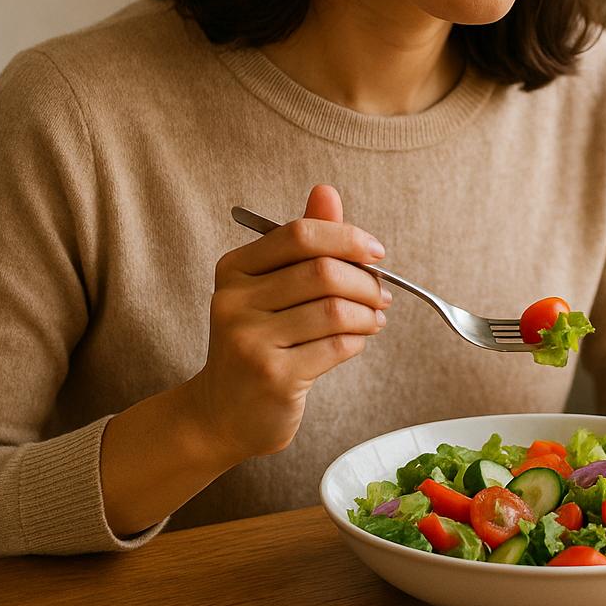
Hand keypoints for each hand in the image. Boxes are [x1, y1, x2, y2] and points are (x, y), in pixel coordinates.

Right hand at [184, 185, 390, 460]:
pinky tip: (357, 340)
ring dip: (367, 313)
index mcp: (233, 269)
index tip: (376, 253)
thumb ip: (302, 243)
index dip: (346, 237)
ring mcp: (250, 341)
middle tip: (382, 293)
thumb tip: (326, 191)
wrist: (222, 414)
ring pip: (334, 311)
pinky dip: (357, 341)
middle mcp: (234, 302)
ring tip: (374, 319)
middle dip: (366, 281)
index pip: (299, 234)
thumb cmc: (257, 341)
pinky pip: (336, 346)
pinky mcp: (273, 377)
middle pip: (322, 272)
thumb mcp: (270, 288)